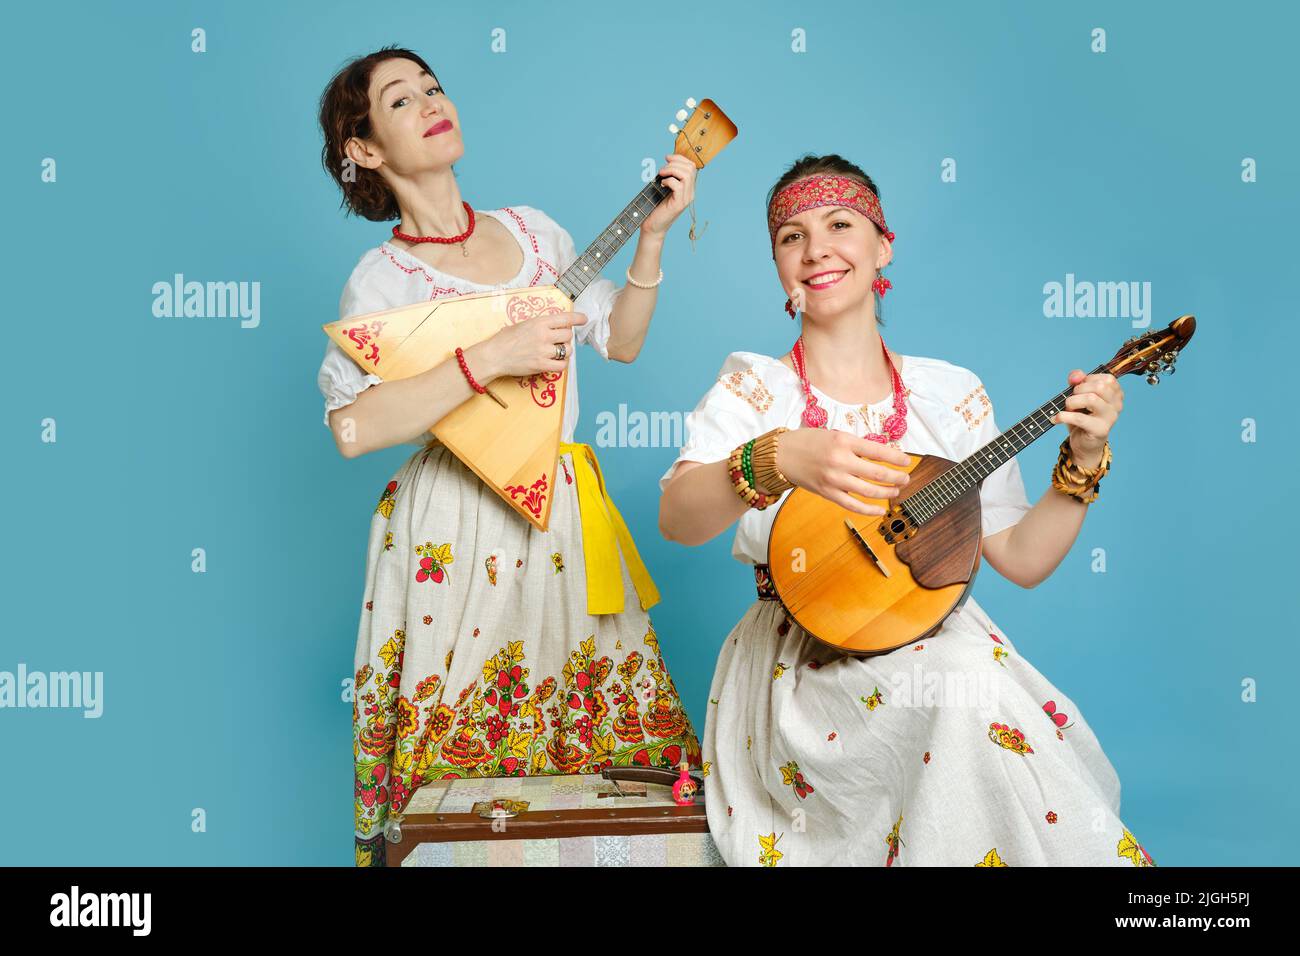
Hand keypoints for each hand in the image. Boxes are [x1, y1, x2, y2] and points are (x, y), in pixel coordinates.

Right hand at [478, 311, 587, 378]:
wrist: (494, 355)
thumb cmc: (505, 339)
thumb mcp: (523, 324)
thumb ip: (540, 325)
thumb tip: (554, 326)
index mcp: (539, 322)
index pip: (564, 319)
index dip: (577, 318)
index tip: (584, 319)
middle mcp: (544, 335)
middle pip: (568, 336)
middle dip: (566, 338)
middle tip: (559, 340)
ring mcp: (543, 351)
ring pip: (567, 351)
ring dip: (565, 351)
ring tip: (557, 352)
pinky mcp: (541, 365)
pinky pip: (562, 365)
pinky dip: (562, 364)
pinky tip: (556, 362)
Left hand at [640, 153, 696, 236]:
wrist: (653, 227)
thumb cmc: (655, 207)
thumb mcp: (664, 188)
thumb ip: (669, 176)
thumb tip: (668, 161)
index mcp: (688, 188)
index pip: (691, 166)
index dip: (679, 158)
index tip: (667, 158)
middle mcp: (690, 193)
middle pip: (690, 168)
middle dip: (675, 163)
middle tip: (662, 169)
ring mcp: (686, 199)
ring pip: (686, 175)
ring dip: (671, 170)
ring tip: (661, 175)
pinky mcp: (679, 204)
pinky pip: (678, 185)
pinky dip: (668, 181)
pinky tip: (661, 185)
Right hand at [775, 428, 911, 516]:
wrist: (781, 455)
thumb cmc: (808, 442)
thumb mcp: (835, 435)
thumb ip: (856, 446)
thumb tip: (882, 456)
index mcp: (844, 441)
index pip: (878, 451)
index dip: (897, 458)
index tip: (907, 461)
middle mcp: (840, 460)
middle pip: (877, 472)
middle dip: (897, 477)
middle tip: (906, 478)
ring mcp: (834, 479)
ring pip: (869, 491)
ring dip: (887, 492)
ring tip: (896, 490)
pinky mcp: (828, 493)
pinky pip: (853, 505)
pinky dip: (870, 510)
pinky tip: (881, 509)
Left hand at [1051, 370, 1123, 468]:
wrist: (1084, 444)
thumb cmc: (1083, 417)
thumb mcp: (1079, 396)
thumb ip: (1077, 381)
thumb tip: (1076, 376)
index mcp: (1116, 394)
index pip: (1107, 378)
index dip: (1088, 380)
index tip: (1078, 389)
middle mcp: (1117, 405)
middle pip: (1100, 386)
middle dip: (1079, 389)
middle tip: (1071, 399)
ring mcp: (1111, 418)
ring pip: (1091, 398)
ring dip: (1072, 401)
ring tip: (1066, 408)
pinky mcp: (1100, 430)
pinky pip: (1080, 418)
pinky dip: (1063, 416)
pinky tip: (1056, 419)